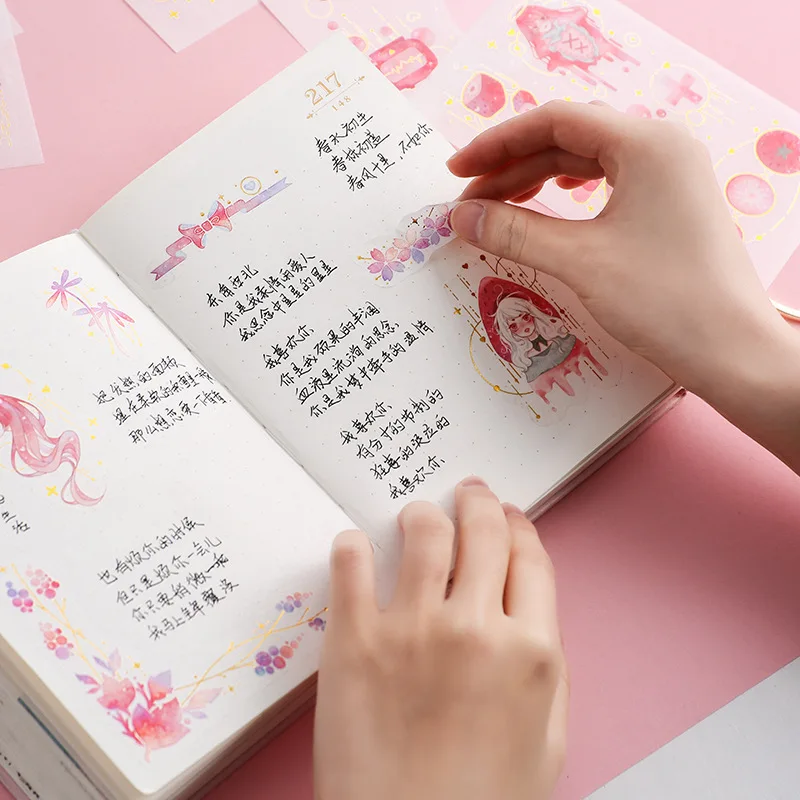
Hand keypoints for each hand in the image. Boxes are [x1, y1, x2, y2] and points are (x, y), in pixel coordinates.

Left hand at [314, 478, 567, 799]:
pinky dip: (353, 546)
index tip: (509, 515)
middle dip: (477, 502)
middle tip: (467, 492)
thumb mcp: (546, 741)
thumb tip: (529, 614)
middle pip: (482, 533)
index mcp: (530, 651)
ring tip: (416, 514)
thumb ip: (546, 669)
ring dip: (422, 515)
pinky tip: (355, 544)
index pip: (530, 558)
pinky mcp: (354, 641)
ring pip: (423, 534)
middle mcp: (475, 628)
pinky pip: (351, 567)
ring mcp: (412, 629)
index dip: (519, 526)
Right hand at [448, 102, 799, 471]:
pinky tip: (547, 206)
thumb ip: (514, 231)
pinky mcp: (671, 205)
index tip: (458, 170)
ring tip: (497, 206)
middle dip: (513, 166)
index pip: (556, 121)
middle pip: (570, 139)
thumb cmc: (664, 301)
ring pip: (588, 162)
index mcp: (646, 143)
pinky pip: (608, 185)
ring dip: (537, 181)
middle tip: (470, 199)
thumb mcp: (580, 261)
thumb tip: (461, 216)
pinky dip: (568, 197)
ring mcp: (671, 176)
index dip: (498, 143)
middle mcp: (662, 147)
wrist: (731, 351)